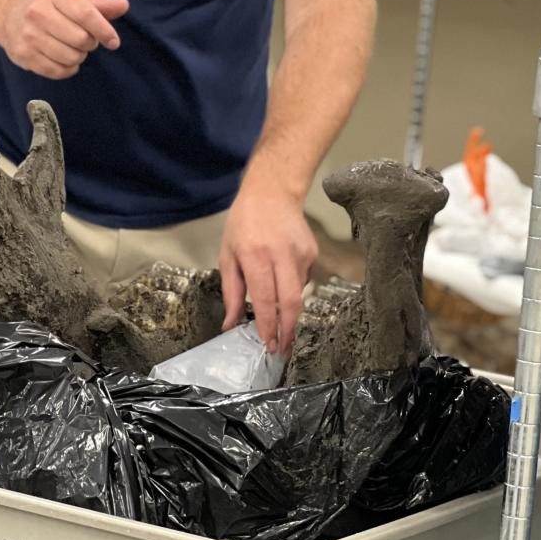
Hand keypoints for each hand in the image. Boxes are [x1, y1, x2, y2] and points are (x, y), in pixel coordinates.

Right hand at [0, 0, 128, 79]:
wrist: (9, 14)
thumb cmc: (49, 5)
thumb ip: (100, 4)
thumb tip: (123, 5)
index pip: (85, 14)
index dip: (104, 30)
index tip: (113, 42)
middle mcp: (37, 12)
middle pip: (80, 39)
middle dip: (90, 43)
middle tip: (86, 40)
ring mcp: (28, 35)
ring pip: (70, 57)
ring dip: (79, 57)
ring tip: (73, 48)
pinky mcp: (23, 55)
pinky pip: (57, 71)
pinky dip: (68, 69)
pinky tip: (65, 60)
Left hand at [219, 156, 317, 355]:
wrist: (272, 192)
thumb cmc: (243, 224)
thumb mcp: (228, 254)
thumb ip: (231, 291)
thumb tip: (230, 325)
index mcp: (255, 255)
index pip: (264, 298)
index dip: (267, 325)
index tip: (268, 345)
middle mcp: (280, 255)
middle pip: (290, 301)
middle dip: (288, 329)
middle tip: (282, 347)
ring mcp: (300, 253)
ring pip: (298, 293)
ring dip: (289, 310)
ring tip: (279, 318)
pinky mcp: (312, 252)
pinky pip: (303, 279)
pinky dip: (292, 287)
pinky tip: (282, 277)